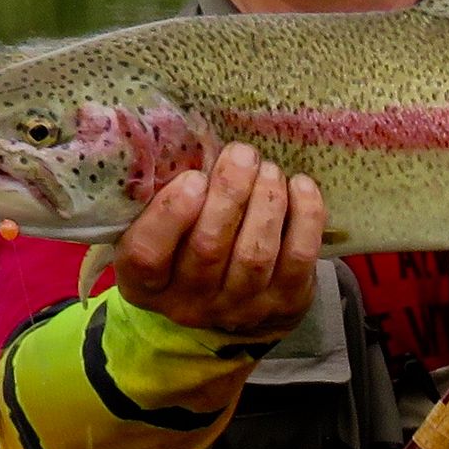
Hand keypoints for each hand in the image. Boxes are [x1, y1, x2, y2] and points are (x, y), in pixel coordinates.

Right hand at [113, 141, 325, 337]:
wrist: (231, 308)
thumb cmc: (188, 248)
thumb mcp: (161, 230)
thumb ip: (164, 195)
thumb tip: (194, 139)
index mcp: (144, 281)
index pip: (146, 255)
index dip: (169, 214)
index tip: (193, 178)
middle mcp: (189, 302)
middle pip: (209, 247)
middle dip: (229, 191)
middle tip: (241, 154)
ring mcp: (239, 306)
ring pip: (256, 253)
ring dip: (266, 200)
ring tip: (268, 169)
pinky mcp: (284, 302)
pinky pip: (298, 256)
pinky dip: (304, 215)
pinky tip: (299, 186)